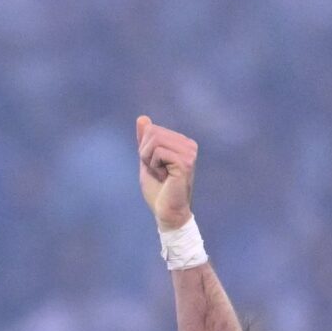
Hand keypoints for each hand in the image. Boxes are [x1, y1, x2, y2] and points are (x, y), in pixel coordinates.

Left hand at [136, 115, 196, 230]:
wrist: (166, 213)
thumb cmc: (158, 190)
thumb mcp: (147, 160)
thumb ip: (145, 140)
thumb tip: (142, 118)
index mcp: (182, 143)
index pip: (152, 130)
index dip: (144, 149)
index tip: (155, 166)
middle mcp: (189, 145)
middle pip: (152, 132)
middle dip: (145, 153)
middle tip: (156, 170)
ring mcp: (189, 153)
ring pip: (154, 140)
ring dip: (149, 160)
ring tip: (161, 174)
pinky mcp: (185, 162)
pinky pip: (159, 152)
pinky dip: (154, 165)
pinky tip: (165, 177)